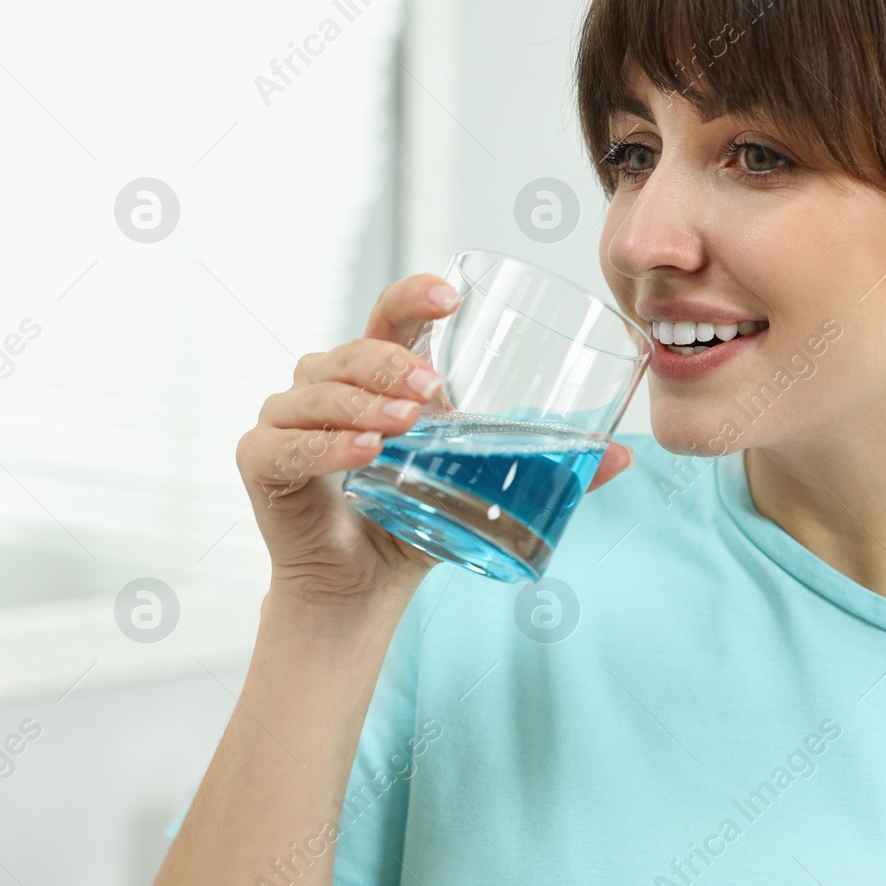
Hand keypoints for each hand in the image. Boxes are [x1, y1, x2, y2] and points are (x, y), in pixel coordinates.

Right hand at [235, 274, 634, 605]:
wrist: (362, 591)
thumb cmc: (417, 521)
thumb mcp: (484, 486)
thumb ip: (548, 466)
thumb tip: (624, 456)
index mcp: (377, 376)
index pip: (390, 316)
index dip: (415, 296)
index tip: (453, 295)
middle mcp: (326, 386)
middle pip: (354, 350)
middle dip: (394, 363)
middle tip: (437, 390)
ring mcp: (287, 420)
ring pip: (319, 390)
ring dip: (363, 403)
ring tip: (408, 425)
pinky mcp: (261, 463)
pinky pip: (287, 445)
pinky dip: (326, 447)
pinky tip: (364, 452)